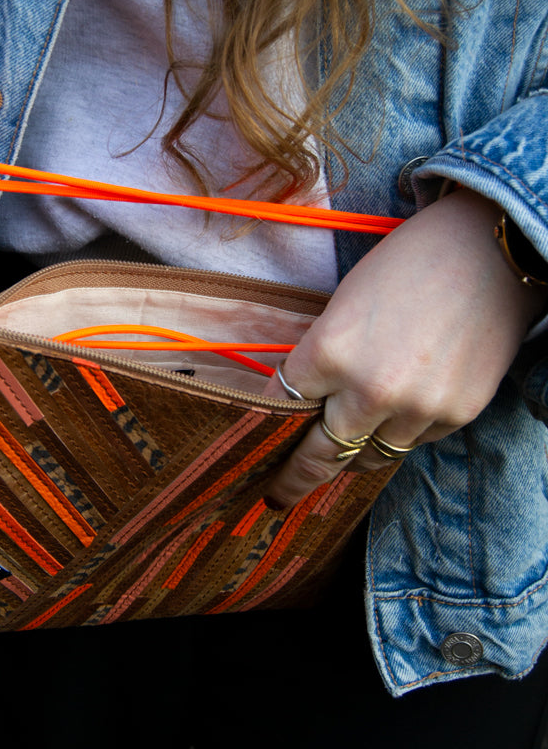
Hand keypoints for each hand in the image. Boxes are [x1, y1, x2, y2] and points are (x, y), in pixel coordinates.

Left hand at [263, 187, 547, 507]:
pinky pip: (412, 443)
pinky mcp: (455, 416)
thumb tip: (303, 400)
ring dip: (352, 456)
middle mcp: (370, 390)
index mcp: (329, 352)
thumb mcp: (344, 304)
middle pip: (319, 454)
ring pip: (369, 457)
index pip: (283, 406)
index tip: (256, 446)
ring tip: (339, 457)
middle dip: (294, 479)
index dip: (268, 424)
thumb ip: (322, 357)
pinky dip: (398, 435)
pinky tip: (396, 416)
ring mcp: (417, 409)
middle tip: (277, 496)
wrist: (490, 251)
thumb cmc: (409, 264)